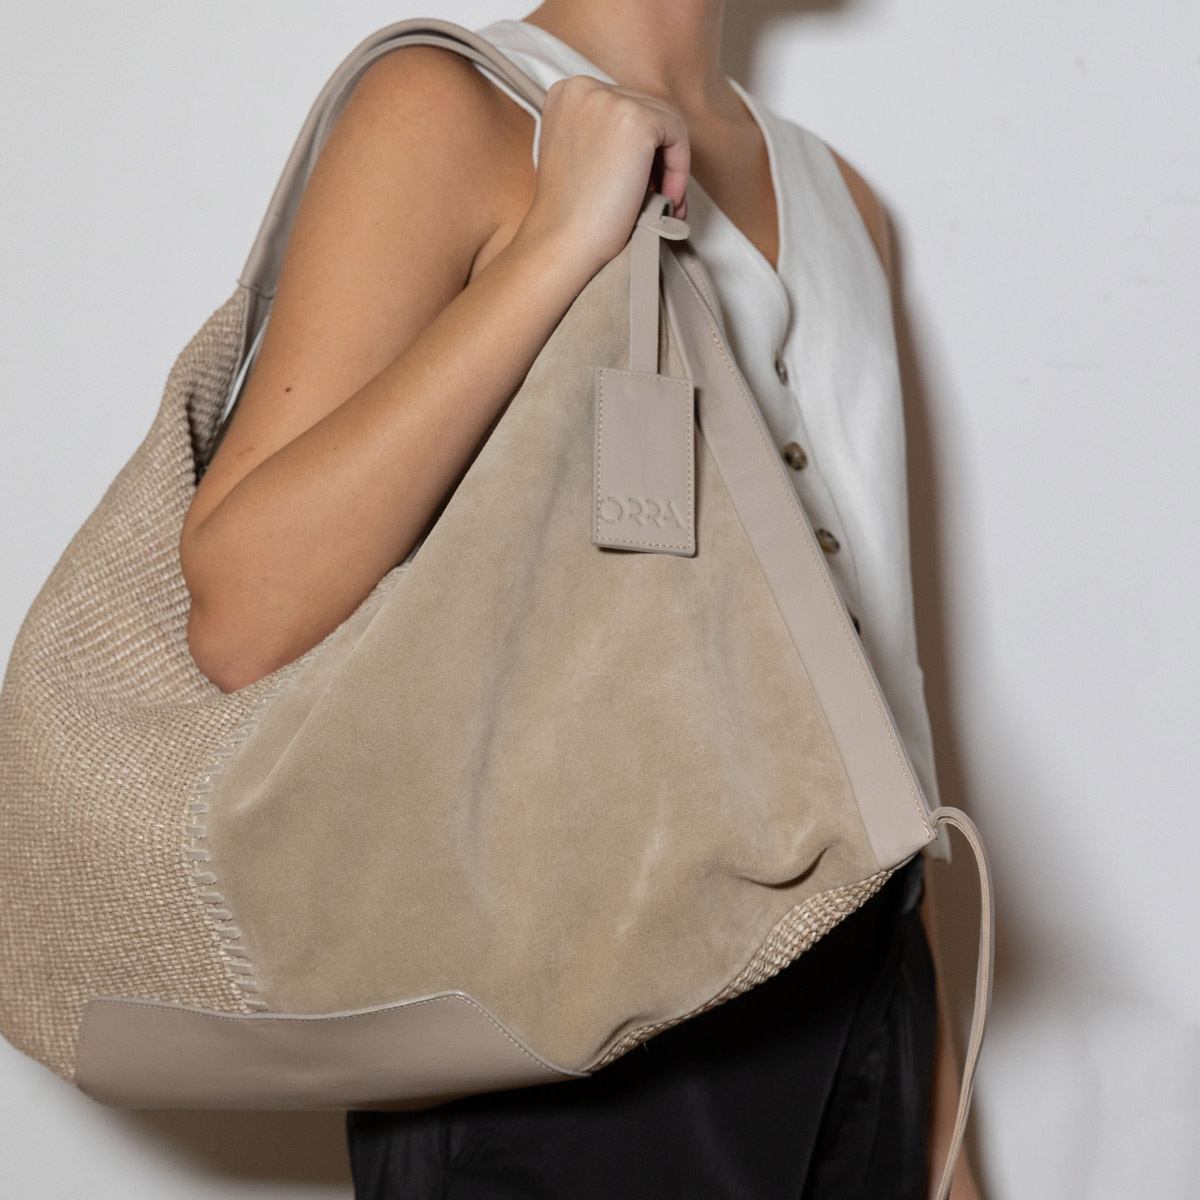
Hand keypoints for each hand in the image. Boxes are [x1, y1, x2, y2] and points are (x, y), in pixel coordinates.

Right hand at [518, 74, 689, 278]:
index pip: (621, 107)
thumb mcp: (579, 154)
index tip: (646, 183)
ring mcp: (609, 99)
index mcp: (566, 93)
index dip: (639, 149)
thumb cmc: (570, 214)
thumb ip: (603, 134)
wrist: (563, 241)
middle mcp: (583, 87)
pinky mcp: (636, 119)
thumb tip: (648, 140)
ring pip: (664, 122)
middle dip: (658, 156)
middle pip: (645, 110)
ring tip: (667, 204)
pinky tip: (668, 200)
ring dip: (670, 165)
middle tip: (663, 198)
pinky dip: (679, 169)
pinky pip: (677, 135)